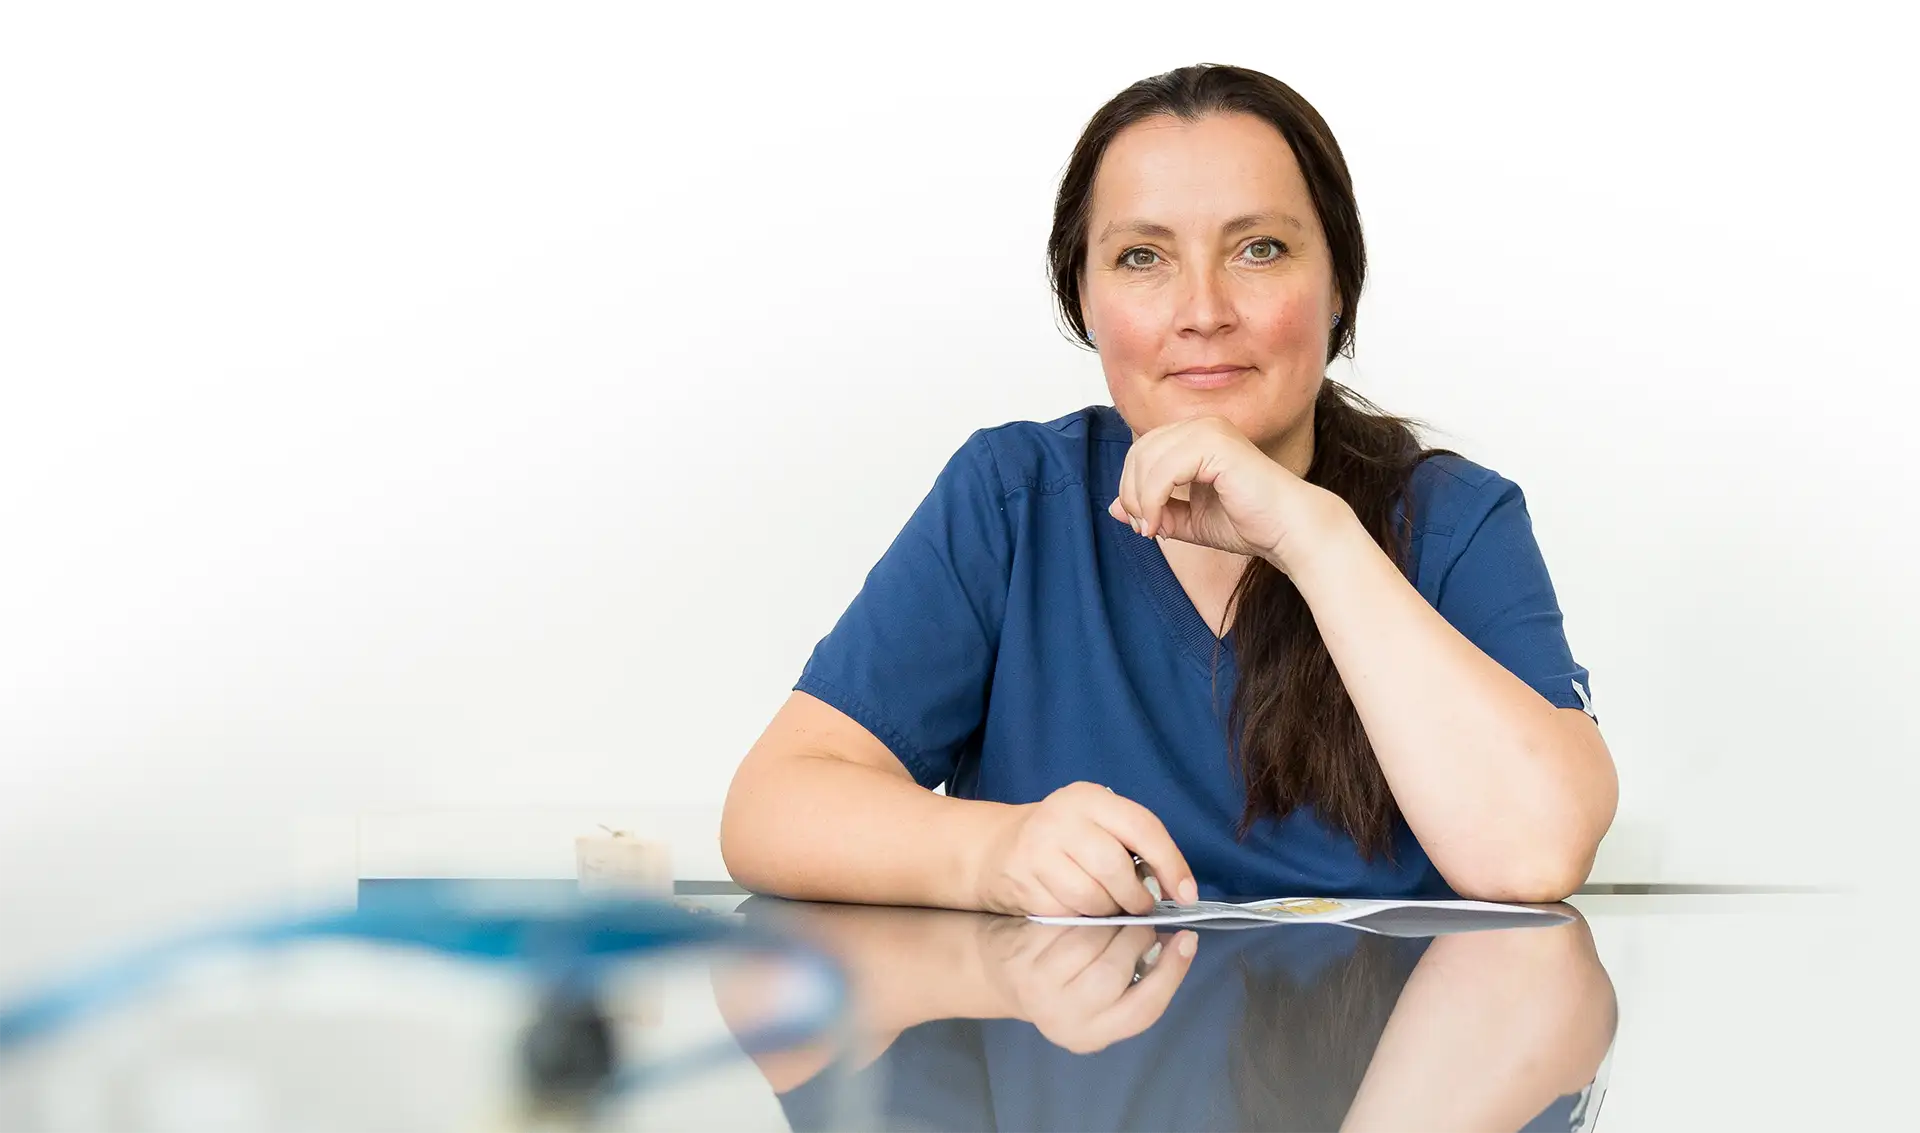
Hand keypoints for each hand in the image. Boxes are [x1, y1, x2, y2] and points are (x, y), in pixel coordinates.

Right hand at [975, 781, 1197, 915]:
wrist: (997, 848)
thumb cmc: (1064, 839)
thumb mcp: (1097, 824)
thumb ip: (1132, 844)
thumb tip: (1176, 886)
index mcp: (1089, 797)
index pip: (1142, 827)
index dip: (1171, 863)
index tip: (1186, 894)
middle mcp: (1061, 817)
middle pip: (1115, 867)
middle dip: (1136, 897)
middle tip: (1140, 907)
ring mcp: (1037, 849)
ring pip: (1092, 896)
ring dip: (1109, 912)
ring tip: (1108, 908)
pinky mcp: (1023, 881)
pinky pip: (1067, 913)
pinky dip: (1081, 919)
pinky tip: (1079, 910)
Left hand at [978, 919, 1198, 1053]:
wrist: (1001, 972)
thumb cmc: (1062, 980)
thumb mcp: (1098, 997)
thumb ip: (1136, 978)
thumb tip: (1178, 942)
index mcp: (1093, 1035)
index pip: (1145, 1009)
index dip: (1171, 973)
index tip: (1188, 939)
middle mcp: (1065, 1020)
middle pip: (1116, 972)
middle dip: (1135, 937)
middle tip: (1139, 921)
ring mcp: (1041, 990)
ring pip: (1092, 943)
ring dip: (1110, 921)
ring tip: (1112, 916)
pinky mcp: (1024, 959)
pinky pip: (1067, 926)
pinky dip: (1083, 912)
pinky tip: (1085, 911)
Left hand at [1109, 415, 1352, 573]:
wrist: (1289, 530)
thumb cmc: (1249, 523)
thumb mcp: (1191, 519)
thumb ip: (1155, 510)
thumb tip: (1112, 508)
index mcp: (1196, 436)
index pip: (1143, 451)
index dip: (1132, 488)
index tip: (1145, 525)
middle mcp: (1202, 425)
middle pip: (1139, 451)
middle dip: (1131, 493)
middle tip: (1145, 528)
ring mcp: (1210, 430)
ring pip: (1147, 458)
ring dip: (1140, 499)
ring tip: (1152, 528)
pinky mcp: (1216, 444)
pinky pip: (1164, 468)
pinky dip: (1152, 498)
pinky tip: (1159, 523)